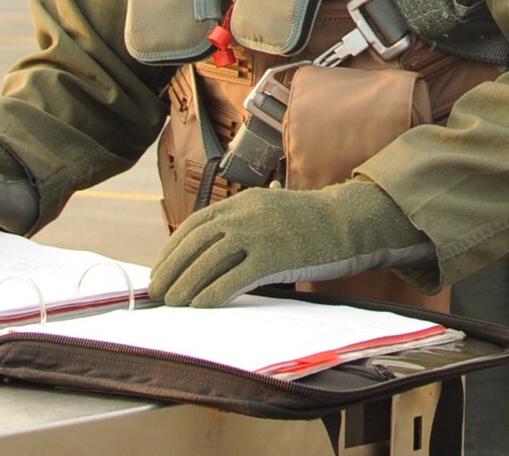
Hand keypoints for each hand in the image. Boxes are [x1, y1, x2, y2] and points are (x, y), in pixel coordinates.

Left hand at [149, 181, 430, 307]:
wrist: (351, 222)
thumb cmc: (311, 225)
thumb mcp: (271, 212)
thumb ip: (243, 225)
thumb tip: (208, 257)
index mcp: (244, 201)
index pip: (195, 225)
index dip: (172, 250)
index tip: (160, 270)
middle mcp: (247, 213)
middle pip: (196, 242)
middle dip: (172, 269)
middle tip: (158, 293)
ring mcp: (261, 233)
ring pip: (210, 260)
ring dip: (186, 285)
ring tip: (174, 303)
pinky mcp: (275, 256)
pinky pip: (235, 277)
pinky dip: (213, 293)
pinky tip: (201, 305)